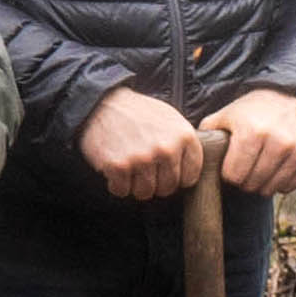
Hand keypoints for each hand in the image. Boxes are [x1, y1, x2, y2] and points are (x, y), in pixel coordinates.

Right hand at [79, 86, 210, 199]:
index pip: (191, 177)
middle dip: (156, 183)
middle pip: (167, 188)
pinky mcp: (118, 166)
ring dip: (135, 185)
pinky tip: (116, 169)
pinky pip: (122, 191)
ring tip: (130, 168)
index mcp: (184, 136)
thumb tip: (192, 169)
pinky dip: (116, 184)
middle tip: (144, 170)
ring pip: (145, 193)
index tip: (167, 172)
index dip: (178, 178)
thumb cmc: (138, 112)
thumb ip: (184, 143)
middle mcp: (166, 148)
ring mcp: (142, 158)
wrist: (103, 104)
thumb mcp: (171, 119)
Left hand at [201, 88, 295, 195]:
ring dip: (262, 184)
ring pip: (272, 188)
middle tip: (244, 169)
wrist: (289, 96)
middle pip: (253, 184)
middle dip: (244, 181)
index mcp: (252, 132)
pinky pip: (291, 186)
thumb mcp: (225, 116)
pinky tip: (276, 168)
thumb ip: (206, 136)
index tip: (230, 166)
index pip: (234, 176)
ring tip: (259, 169)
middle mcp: (278, 141)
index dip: (228, 174)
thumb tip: (190, 157)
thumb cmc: (251, 111)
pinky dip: (282, 182)